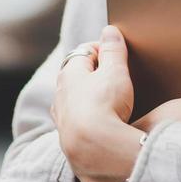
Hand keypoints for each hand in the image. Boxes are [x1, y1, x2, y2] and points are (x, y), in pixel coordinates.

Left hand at [52, 26, 144, 181]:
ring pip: (76, 100)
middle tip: (118, 76)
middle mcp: (60, 93)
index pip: (85, 51)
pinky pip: (79, 122)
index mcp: (69, 72)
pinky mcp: (68, 139)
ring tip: (112, 101)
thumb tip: (110, 31)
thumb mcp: (114, 71)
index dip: (104, 49)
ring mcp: (62, 118)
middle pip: (78, 76)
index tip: (120, 52)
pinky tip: (101, 125)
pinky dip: (89, 119)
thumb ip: (113, 50)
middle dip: (97, 73)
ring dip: (91, 98)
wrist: (92, 150)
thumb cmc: (103, 104)